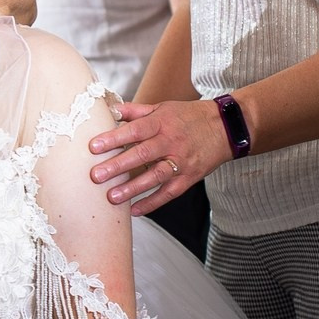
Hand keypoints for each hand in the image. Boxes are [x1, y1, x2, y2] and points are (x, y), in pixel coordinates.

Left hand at [87, 98, 229, 215]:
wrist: (225, 127)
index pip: (135, 130)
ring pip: (156, 176)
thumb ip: (135, 111)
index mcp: (162, 122)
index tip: (93, 146)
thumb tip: (109, 109)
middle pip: (143, 154)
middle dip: (118, 166)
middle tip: (96, 176)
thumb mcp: (162, 108)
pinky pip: (169, 193)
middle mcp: (171, 142)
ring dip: (133, 188)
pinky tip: (134, 210)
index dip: (114, 138)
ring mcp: (181, 162)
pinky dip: (152, 203)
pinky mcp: (189, 178)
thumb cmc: (188, 117)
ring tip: (112, 197)